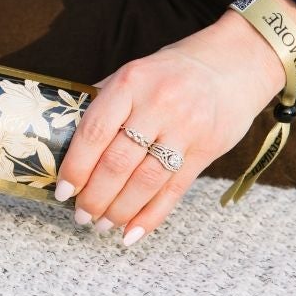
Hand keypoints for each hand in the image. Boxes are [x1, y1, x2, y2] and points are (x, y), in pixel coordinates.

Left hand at [54, 3, 295, 245]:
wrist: (233, 63)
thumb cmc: (169, 71)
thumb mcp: (132, 74)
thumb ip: (102, 103)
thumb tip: (64, 138)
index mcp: (129, 83)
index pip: (94, 133)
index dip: (76, 167)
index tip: (62, 191)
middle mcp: (157, 105)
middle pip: (118, 162)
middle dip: (94, 196)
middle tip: (81, 215)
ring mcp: (185, 129)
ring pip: (145, 181)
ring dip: (119, 210)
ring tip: (101, 225)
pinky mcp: (206, 149)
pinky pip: (174, 190)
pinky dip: (151, 216)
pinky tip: (131, 232)